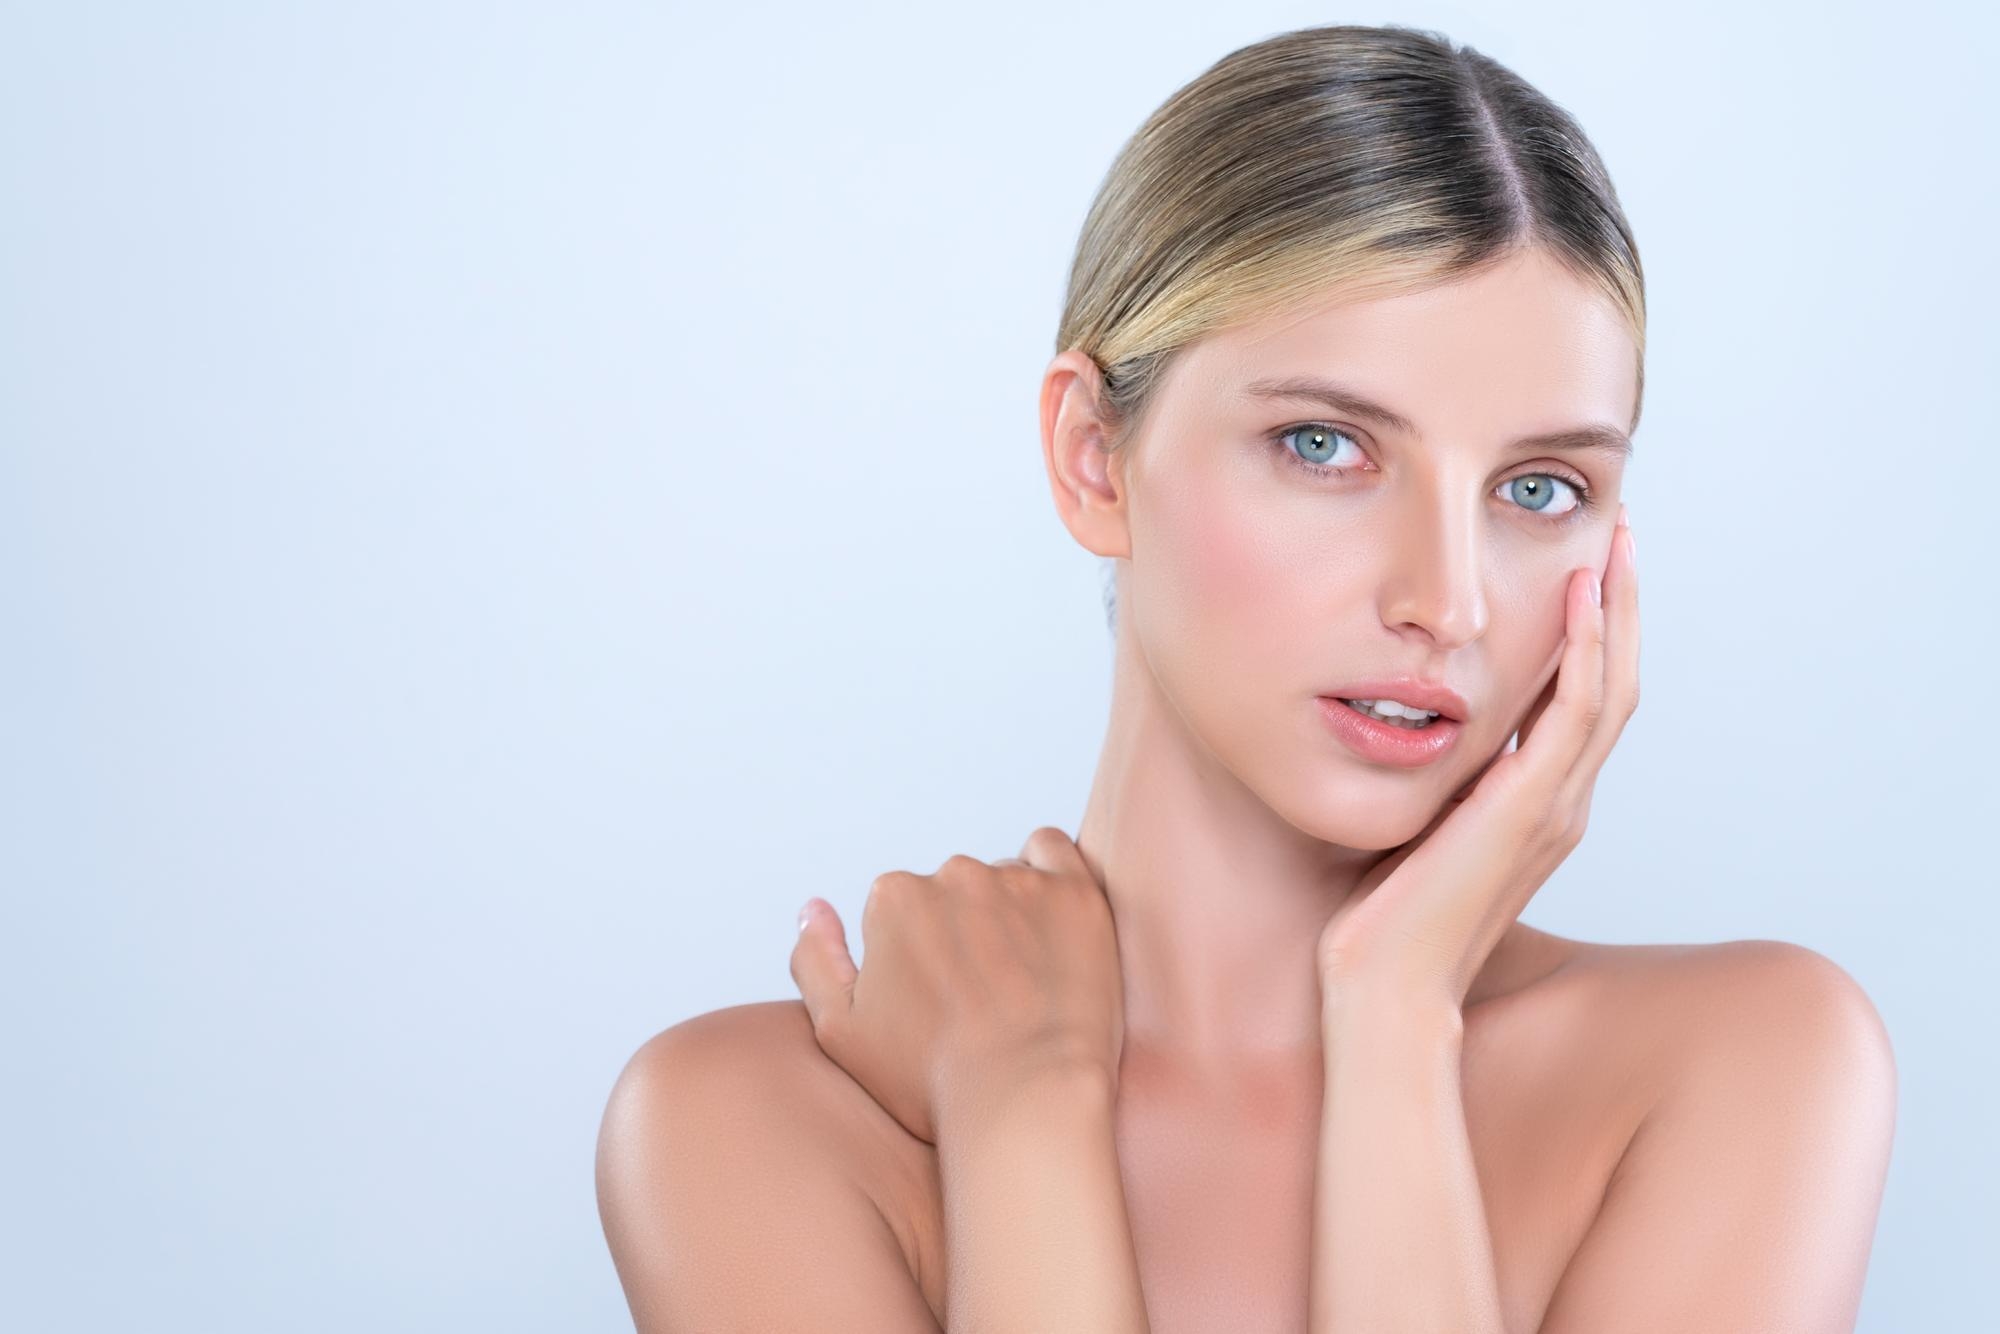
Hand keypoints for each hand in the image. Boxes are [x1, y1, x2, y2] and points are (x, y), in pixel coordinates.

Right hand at [788, 826, 1125, 1145]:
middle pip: (954, 891)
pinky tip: (1052, 919)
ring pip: (1004, 878)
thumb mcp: (841, 1033)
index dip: (919, 959)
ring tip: (1027, 979)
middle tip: (986, 996)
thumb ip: (815, 960)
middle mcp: (952, 875)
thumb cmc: (931, 1081)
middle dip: (965, 931)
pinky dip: (1049, 874)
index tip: (939, 1001)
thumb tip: (813, 909)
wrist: (1027, 1103)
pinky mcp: (1075, 892)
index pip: (902, 911)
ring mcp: (1018, 880)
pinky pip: (1053, 851)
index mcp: (893, 900)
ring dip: (1010, 912)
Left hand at [1317, 507, 1638, 1010]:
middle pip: (1615, 684)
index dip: (1596, 635)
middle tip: (1621, 535)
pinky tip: (1581, 600)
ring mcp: (1552, 809)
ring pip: (1609, 690)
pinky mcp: (1527, 811)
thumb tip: (1414, 724)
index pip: (1586, 702)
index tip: (1587, 570)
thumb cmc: (1384, 919)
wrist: (1386, 990)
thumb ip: (1437, 781)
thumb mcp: (1417, 825)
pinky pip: (1572, 717)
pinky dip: (1585, 653)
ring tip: (1615, 546)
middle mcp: (1561, 804)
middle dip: (1621, 606)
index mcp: (1539, 806)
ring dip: (1617, 613)